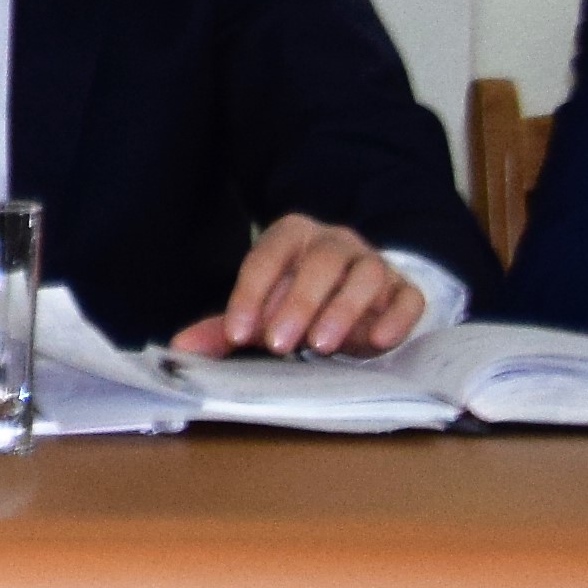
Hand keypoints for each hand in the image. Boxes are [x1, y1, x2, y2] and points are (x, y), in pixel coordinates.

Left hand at [178, 214, 421, 356]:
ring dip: (344, 309)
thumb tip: (179, 350)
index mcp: (292, 237)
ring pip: (366, 274)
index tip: (237, 333)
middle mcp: (335, 243)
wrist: (355, 300)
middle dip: (298, 302)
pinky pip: (408, 297)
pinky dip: (396, 317)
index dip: (250, 294)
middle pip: (321, 261)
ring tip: (322, 345)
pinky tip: (379, 340)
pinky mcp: (404, 290)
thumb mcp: (260, 313)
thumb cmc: (298, 303)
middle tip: (279, 344)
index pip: (267, 257)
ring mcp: (373, 263)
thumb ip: (224, 328)